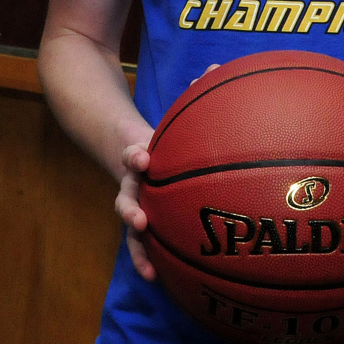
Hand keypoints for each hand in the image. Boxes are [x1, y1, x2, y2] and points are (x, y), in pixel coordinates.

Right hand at [118, 66, 220, 279]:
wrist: (127, 147)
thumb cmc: (163, 132)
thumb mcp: (174, 111)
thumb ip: (194, 90)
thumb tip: (219, 65)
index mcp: (138, 154)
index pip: (131, 153)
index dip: (134, 155)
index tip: (143, 157)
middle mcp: (132, 181)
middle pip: (125, 195)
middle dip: (130, 207)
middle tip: (140, 216)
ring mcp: (134, 201)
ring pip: (129, 225)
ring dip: (137, 243)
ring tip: (147, 264)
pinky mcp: (142, 219)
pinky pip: (141, 243)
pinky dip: (146, 259)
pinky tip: (156, 278)